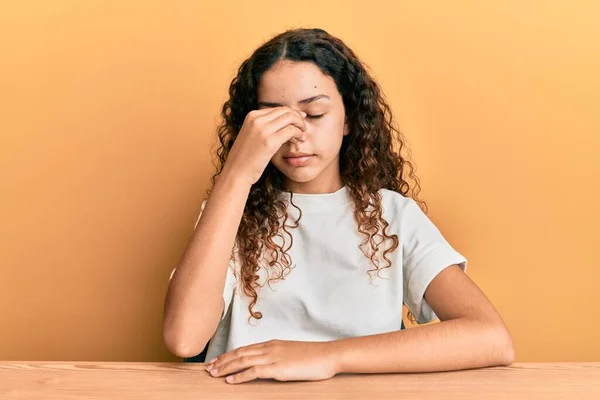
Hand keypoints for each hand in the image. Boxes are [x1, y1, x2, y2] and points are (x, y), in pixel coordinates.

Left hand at [205, 339, 339, 383]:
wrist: (327, 355)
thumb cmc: (313, 357)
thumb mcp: (291, 353)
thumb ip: (278, 356)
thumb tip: (269, 364)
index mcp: (272, 344)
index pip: (245, 348)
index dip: (230, 354)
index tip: (218, 360)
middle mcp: (269, 348)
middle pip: (240, 353)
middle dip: (223, 360)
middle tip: (209, 368)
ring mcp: (272, 357)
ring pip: (243, 361)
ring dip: (226, 367)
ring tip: (214, 374)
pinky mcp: (277, 368)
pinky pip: (253, 371)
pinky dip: (239, 376)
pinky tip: (230, 381)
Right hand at [222, 107, 307, 185]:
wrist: (236, 172)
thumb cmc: (245, 158)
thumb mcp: (251, 135)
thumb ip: (262, 126)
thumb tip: (281, 121)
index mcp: (251, 116)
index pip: (277, 109)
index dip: (291, 113)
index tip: (299, 120)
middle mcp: (256, 119)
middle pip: (285, 111)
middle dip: (298, 117)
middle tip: (303, 127)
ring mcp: (263, 129)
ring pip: (290, 118)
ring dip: (300, 125)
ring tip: (302, 134)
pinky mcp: (269, 141)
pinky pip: (291, 131)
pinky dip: (298, 134)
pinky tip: (299, 140)